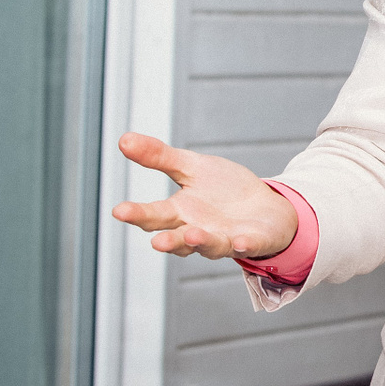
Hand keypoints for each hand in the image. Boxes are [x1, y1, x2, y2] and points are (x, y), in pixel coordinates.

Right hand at [110, 132, 298, 260]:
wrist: (265, 205)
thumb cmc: (224, 190)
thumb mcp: (192, 167)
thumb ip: (159, 157)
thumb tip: (124, 139)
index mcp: (180, 213)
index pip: (154, 215)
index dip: (137, 214)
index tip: (119, 211)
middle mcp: (198, 231)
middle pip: (179, 237)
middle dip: (168, 240)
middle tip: (156, 242)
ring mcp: (225, 239)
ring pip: (210, 246)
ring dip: (202, 242)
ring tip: (194, 236)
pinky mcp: (252, 241)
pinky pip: (247, 245)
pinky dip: (243, 244)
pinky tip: (240, 241)